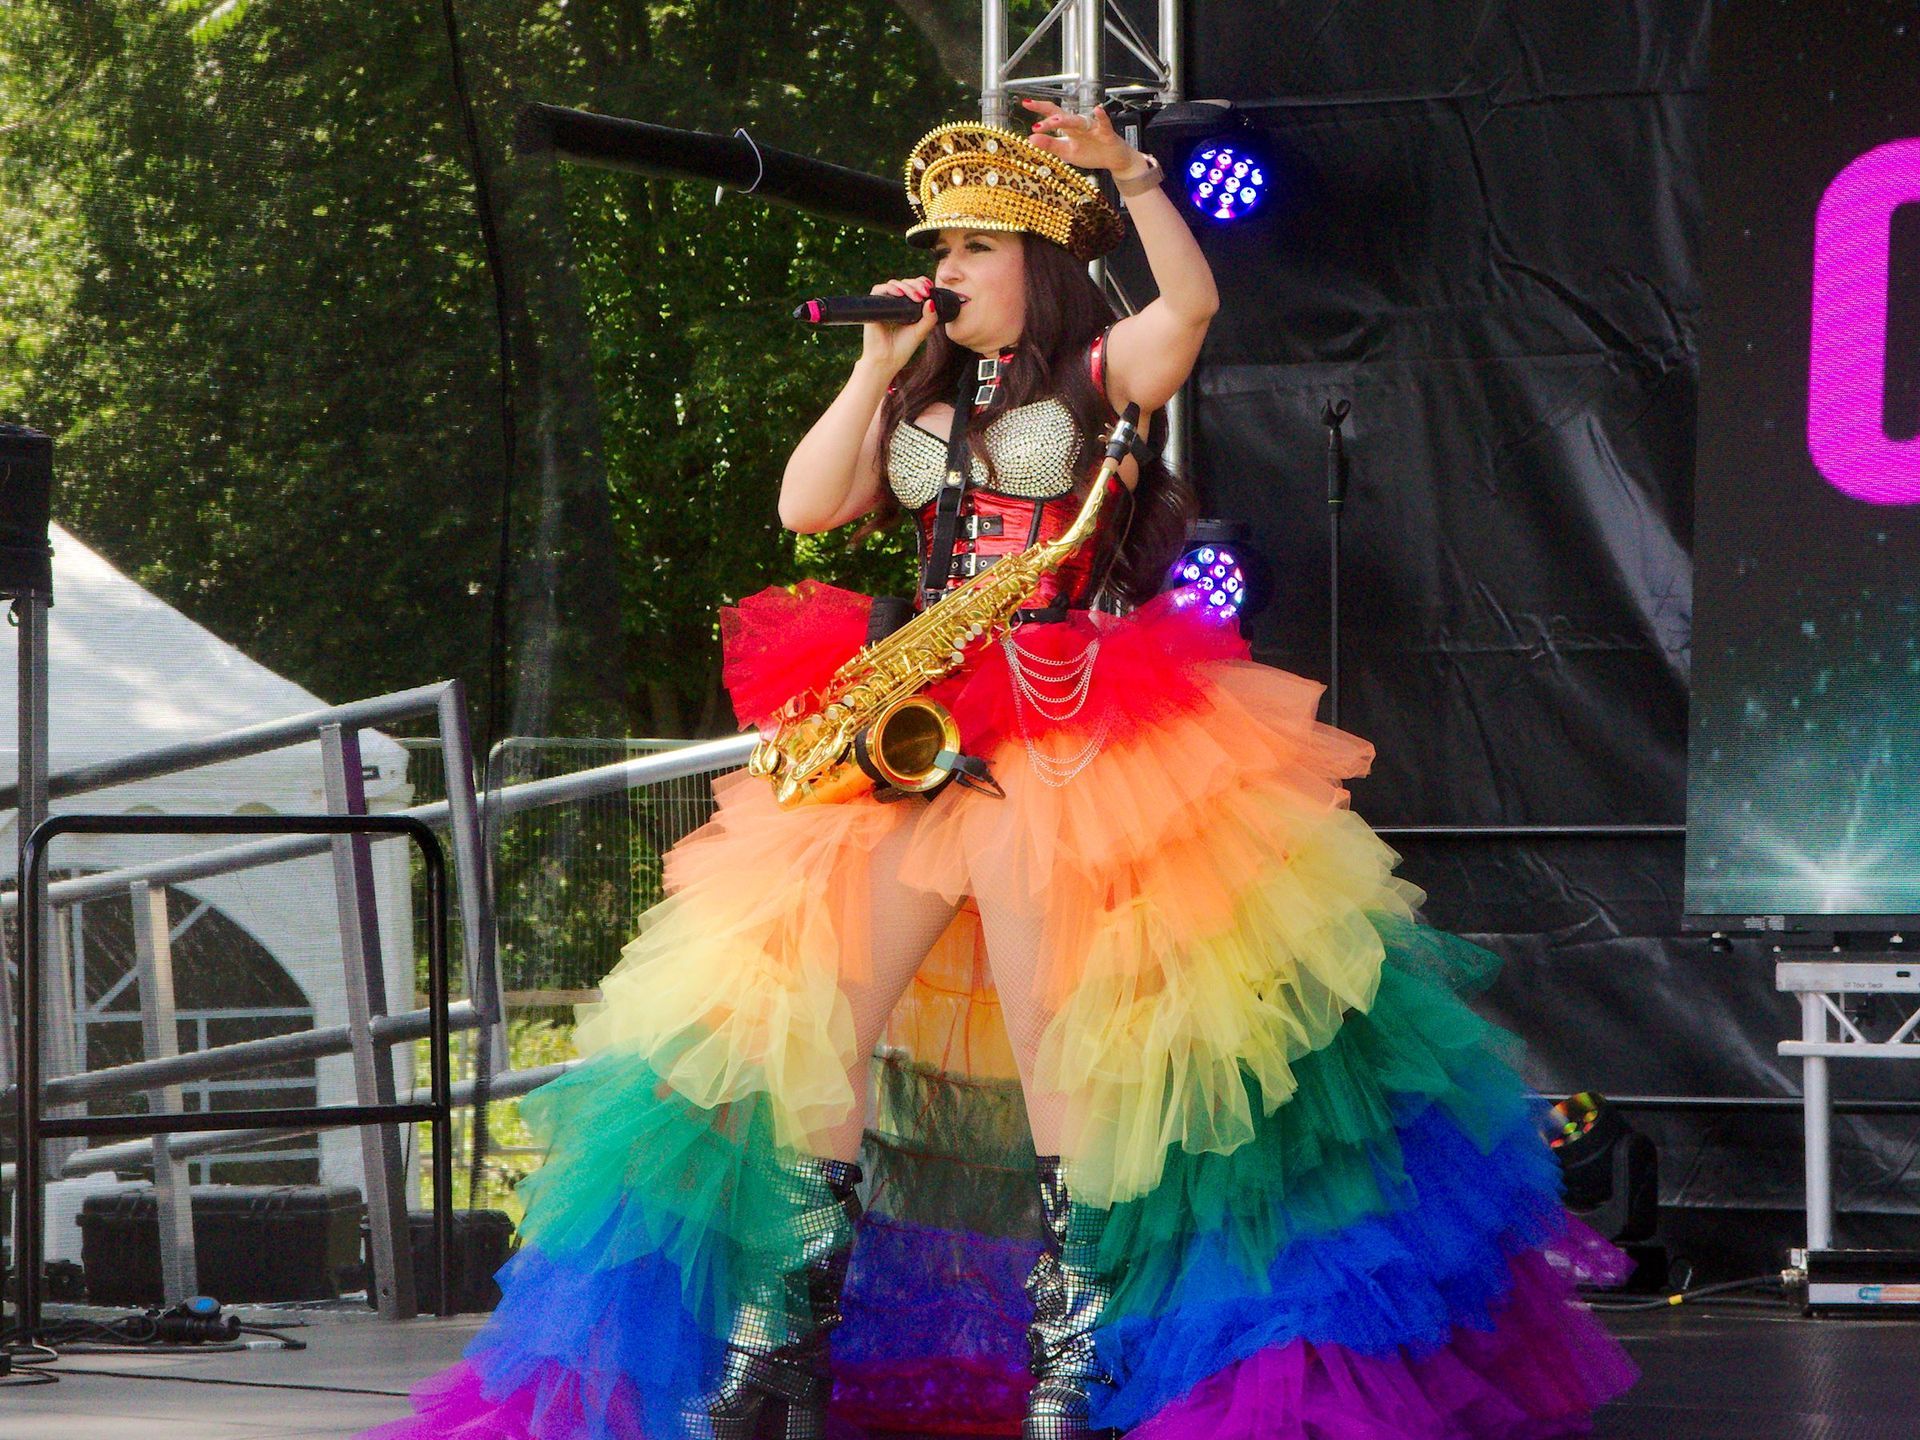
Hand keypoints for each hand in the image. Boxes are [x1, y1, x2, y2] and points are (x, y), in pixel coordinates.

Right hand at [860, 275, 940, 374]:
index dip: (921, 283)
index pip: (914, 287)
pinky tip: (899, 294)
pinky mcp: (874, 305)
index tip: (930, 288)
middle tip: (925, 293)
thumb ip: (929, 318)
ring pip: (894, 284)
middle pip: (905, 283)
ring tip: (916, 297)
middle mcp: (895, 303)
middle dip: (916, 284)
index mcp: (907, 307)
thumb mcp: (920, 332)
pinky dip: (890, 288)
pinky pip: (879, 289)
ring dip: (906, 286)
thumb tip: (931, 301)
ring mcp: (884, 303)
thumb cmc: (902, 348)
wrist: (886, 360)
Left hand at [1022, 97, 1142, 175]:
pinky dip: (1101, 117)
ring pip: (1078, 121)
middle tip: (1037, 125)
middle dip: (1050, 118)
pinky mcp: (1106, 132)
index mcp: (1068, 128)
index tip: (1025, 103)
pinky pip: (1103, 123)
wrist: (1113, 159)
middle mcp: (1078, 124)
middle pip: (1063, 116)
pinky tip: (1097, 110)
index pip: (1052, 114)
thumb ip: (1049, 145)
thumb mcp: (1066, 152)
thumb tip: (1030, 138)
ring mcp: (1092, 127)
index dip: (1039, 108)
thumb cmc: (1091, 153)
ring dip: (1067, 120)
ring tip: (1055, 120)